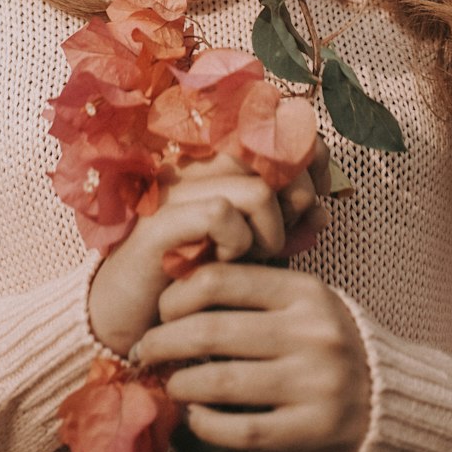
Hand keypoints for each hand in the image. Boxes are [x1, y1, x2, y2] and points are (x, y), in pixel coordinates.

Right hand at [88, 142, 330, 358]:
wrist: (128, 320)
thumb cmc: (193, 280)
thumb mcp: (250, 251)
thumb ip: (285, 226)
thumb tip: (323, 211)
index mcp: (219, 163)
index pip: (282, 131)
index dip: (312, 159)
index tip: (315, 204)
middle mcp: (198, 166)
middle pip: (278, 155)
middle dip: (298, 200)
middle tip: (281, 238)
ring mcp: (178, 190)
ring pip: (258, 189)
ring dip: (270, 232)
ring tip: (253, 256)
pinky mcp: (162, 221)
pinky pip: (223, 214)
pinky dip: (237, 243)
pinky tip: (225, 262)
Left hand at [132, 262, 370, 451]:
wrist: (390, 399)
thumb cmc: (328, 342)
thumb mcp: (302, 303)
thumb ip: (254, 291)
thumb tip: (178, 284)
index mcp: (303, 292)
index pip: (222, 280)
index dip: (178, 295)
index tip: (161, 309)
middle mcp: (310, 334)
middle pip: (212, 331)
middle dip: (165, 341)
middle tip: (146, 349)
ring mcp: (313, 385)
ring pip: (221, 382)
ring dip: (181, 384)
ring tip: (170, 384)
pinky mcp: (311, 432)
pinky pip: (241, 430)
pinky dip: (207, 424)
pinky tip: (196, 417)